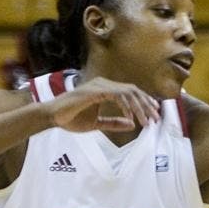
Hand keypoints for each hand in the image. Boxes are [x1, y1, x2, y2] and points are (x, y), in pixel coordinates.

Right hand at [46, 77, 160, 132]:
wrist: (53, 117)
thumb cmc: (72, 119)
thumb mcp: (98, 123)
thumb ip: (114, 123)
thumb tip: (132, 124)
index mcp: (105, 89)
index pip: (130, 92)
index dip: (144, 103)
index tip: (154, 115)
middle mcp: (104, 84)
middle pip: (133, 90)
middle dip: (146, 105)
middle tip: (155, 119)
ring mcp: (99, 85)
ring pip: (128, 92)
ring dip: (139, 107)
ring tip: (146, 121)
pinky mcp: (94, 91)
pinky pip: (116, 95)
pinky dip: (126, 106)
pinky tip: (131, 117)